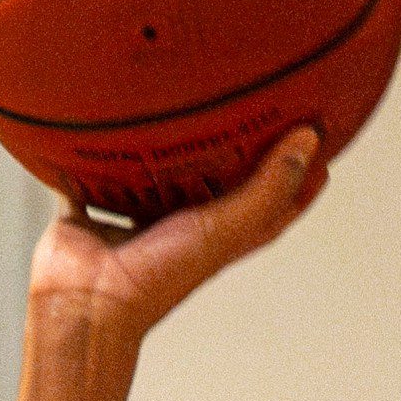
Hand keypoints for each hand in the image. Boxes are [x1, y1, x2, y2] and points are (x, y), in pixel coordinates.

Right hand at [27, 128, 326, 339]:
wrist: (86, 301)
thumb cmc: (161, 272)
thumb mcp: (228, 225)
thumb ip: (270, 185)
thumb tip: (309, 138)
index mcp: (225, 233)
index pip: (277, 198)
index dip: (299, 170)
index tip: (314, 131)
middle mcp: (185, 225)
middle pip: (219, 181)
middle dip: (233, 147)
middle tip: (246, 101)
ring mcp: (138, 219)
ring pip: (157, 174)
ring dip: (165, 147)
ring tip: (175, 99)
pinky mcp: (92, 211)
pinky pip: (92, 176)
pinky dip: (93, 155)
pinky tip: (95, 122)